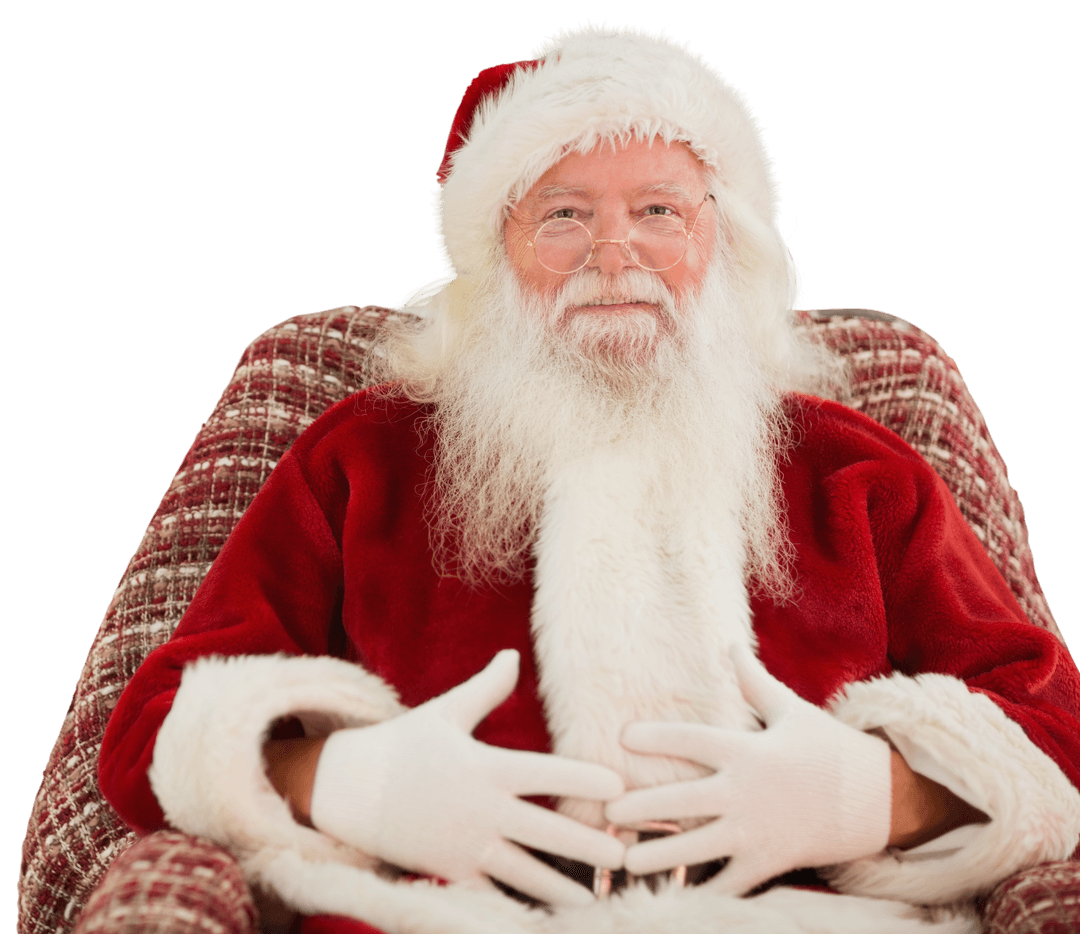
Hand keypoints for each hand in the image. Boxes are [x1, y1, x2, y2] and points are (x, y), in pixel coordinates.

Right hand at [309, 650, 624, 906]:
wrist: (348, 791)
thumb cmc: (404, 745)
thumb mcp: (446, 712)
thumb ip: (486, 688)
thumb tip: (513, 654)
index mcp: (485, 767)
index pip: (546, 773)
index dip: (584, 778)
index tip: (619, 786)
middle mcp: (481, 809)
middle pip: (546, 831)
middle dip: (587, 844)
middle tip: (625, 854)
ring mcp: (465, 845)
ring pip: (524, 872)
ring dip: (563, 886)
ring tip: (597, 897)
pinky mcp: (451, 871)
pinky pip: (492, 892)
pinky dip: (519, 904)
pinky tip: (549, 915)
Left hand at [604, 644, 891, 894]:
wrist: (882, 800)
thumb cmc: (831, 750)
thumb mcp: (792, 711)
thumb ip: (755, 682)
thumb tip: (730, 645)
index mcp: (748, 751)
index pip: (692, 740)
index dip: (656, 737)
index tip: (623, 736)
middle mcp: (746, 792)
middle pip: (684, 800)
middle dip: (643, 806)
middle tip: (608, 810)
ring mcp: (757, 831)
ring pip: (698, 848)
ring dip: (660, 855)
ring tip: (625, 859)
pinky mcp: (770, 861)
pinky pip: (730, 881)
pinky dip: (703, 890)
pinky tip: (672, 897)